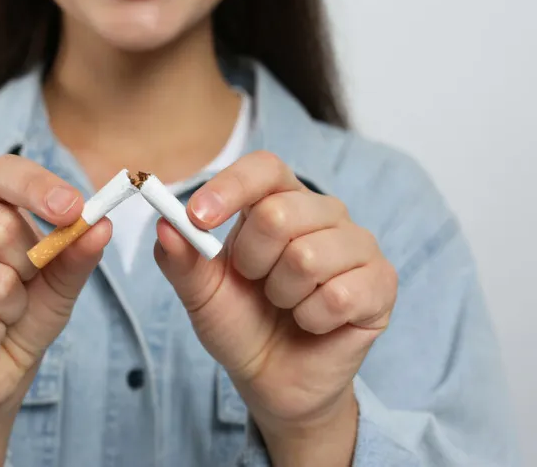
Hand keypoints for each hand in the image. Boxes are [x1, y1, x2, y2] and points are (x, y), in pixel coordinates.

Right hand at [0, 155, 110, 410]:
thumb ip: (77, 253)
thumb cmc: (22, 309)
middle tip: (19, 284)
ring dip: (11, 310)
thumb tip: (101, 226)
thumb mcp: (59, 280)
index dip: (39, 188)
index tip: (74, 209)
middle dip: (29, 268)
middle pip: (1, 228)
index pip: (3, 172)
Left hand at [154, 151, 396, 459]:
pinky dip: (311, 318)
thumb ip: (181, 258)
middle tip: (256, 283)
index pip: (264, 168)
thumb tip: (164, 225)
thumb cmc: (241, 322)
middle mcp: (323, 213)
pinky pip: (338, 295)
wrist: (273, 377)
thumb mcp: (200, 292)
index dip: (231, 188)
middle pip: (279, 213)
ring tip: (285, 304)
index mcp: (279, 200)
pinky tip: (312, 322)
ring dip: (283, 295)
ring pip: (308, 256)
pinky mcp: (381, 283)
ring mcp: (358, 245)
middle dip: (252, 261)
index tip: (199, 218)